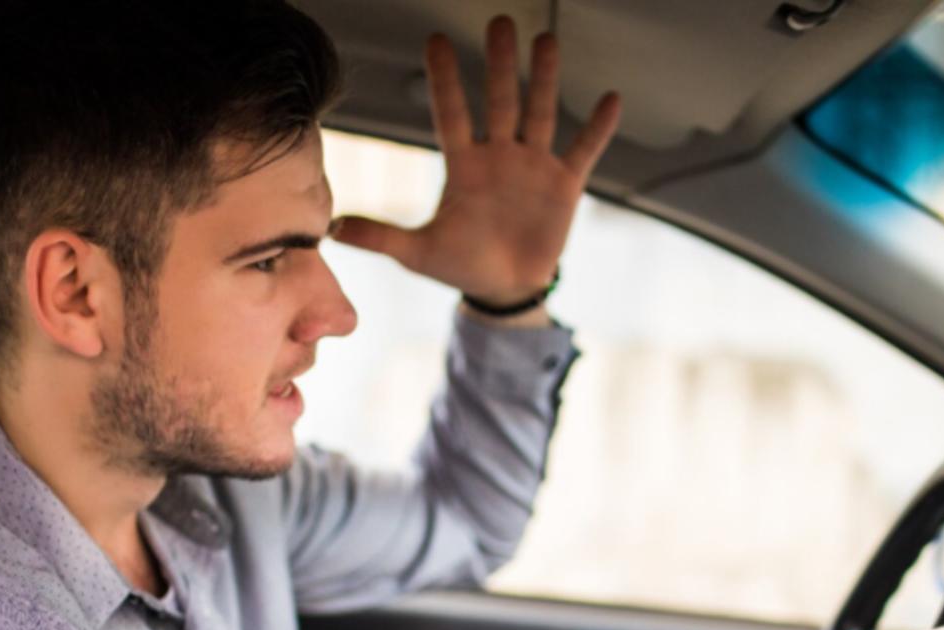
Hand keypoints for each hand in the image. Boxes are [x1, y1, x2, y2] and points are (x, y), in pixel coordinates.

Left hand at [331, 15, 620, 308]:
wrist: (504, 288)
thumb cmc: (461, 265)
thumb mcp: (418, 253)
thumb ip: (381, 237)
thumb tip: (332, 229)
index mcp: (464, 166)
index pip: (452, 114)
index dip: (446, 80)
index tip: (436, 40)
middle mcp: (498, 156)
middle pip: (500, 101)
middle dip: (501, 64)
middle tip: (500, 22)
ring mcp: (532, 166)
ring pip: (539, 113)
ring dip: (544, 79)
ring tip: (546, 41)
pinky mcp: (564, 184)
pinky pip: (583, 150)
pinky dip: (597, 128)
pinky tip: (610, 99)